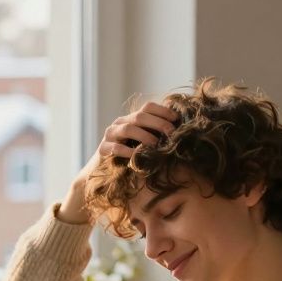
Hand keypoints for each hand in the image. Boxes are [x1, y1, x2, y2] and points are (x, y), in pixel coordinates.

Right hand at [58, 102, 179, 223]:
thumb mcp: (143, 145)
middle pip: (140, 116)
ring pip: (128, 129)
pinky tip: (138, 157)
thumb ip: (155, 137)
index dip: (163, 111)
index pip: (147, 107)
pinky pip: (116, 148)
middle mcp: (120, 123)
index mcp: (131, 119)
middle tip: (171, 133)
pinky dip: (129, 152)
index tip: (177, 119)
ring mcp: (110, 135)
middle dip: (158, 123)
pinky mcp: (102, 149)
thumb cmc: (128, 159)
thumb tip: (180, 135)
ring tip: (156, 145)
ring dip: (145, 136)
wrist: (101, 172)